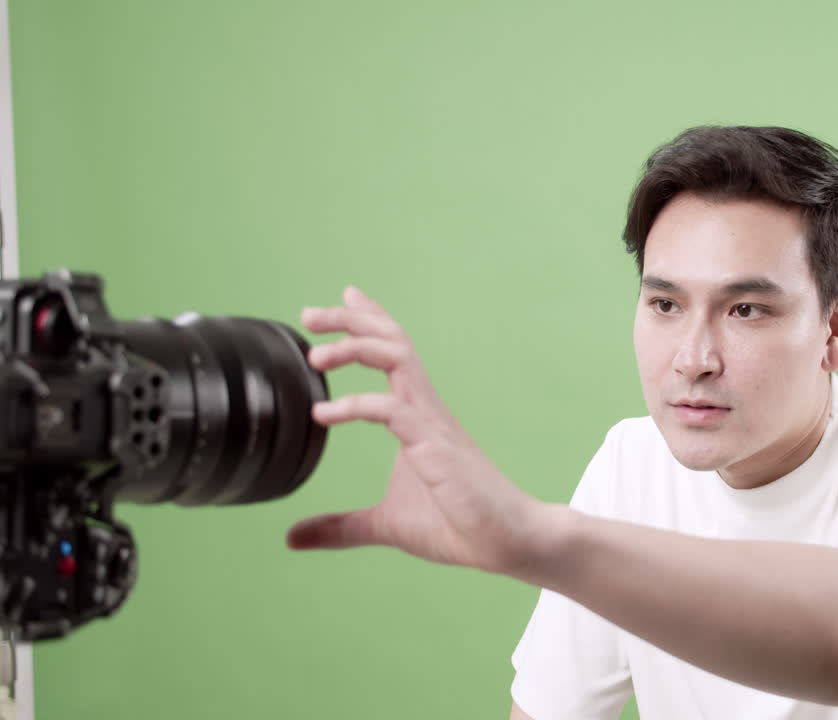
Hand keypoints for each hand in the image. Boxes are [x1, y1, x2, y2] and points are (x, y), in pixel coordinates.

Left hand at [286, 286, 542, 574]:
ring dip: (354, 346)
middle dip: (352, 319)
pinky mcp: (435, 447)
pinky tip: (324, 413)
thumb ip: (341, 527)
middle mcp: (426, 409)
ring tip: (316, 356)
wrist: (509, 542)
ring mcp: (432, 424)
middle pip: (392, 340)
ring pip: (397, 358)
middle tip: (310, 314)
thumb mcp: (385, 525)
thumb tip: (292, 538)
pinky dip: (355, 404)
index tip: (343, 298)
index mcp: (418, 415)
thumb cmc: (460, 526)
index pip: (394, 352)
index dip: (367, 321)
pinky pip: (392, 410)